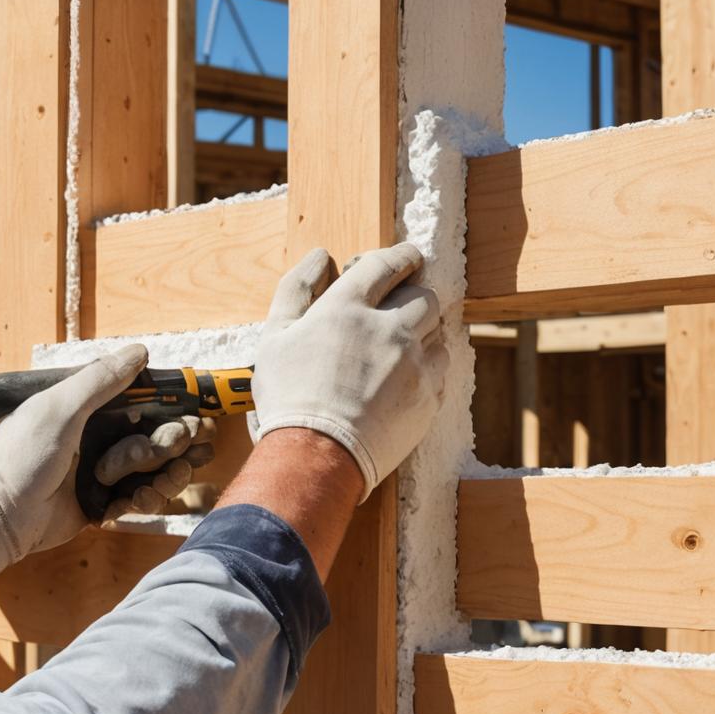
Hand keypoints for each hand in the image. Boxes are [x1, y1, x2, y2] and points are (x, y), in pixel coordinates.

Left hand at [0, 345, 215, 573]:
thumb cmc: (23, 458)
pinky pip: (139, 497)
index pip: (140, 400)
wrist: (4, 518)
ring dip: (166, 475)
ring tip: (164, 480)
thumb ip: (99, 380)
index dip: (169, 407)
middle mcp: (98, 437)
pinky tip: (136, 501)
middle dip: (172, 444)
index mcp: (86, 409)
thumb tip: (139, 353)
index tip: (192, 413)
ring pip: (153, 469)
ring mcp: (102, 471)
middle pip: (155, 436)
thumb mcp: (58, 409)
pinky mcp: (104, 502)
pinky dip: (146, 499)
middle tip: (181, 449)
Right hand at [248, 242, 445, 499]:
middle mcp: (389, 328)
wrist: (315, 457)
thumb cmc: (289, 398)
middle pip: (424, 295)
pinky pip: (441, 369)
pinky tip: (404, 380)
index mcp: (347, 307)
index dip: (400, 257)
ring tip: (399, 350)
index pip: (388, 263)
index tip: (405, 260)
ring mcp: (414, 363)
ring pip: (438, 331)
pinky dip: (427, 367)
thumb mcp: (273, 337)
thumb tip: (320, 256)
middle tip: (399, 308)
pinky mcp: (429, 396)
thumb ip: (296, 288)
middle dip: (413, 296)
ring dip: (423, 333)